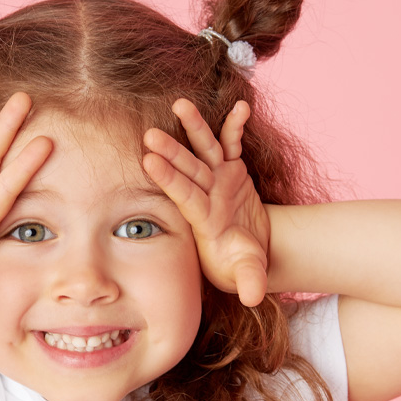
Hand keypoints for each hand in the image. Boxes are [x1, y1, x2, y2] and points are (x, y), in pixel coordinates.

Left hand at [142, 99, 268, 306]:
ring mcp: (218, 179)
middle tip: (149, 134)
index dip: (168, 179)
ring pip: (203, 149)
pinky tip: (241, 107)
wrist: (247, 250)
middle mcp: (207, 194)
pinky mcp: (232, 170)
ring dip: (193, 127)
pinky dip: (235, 126)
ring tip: (180, 103)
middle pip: (187, 169)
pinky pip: (232, 144)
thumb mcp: (248, 272)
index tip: (149, 161)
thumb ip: (249, 279)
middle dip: (171, 151)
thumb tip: (251, 297)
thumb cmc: (241, 265)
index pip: (183, 196)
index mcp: (204, 219)